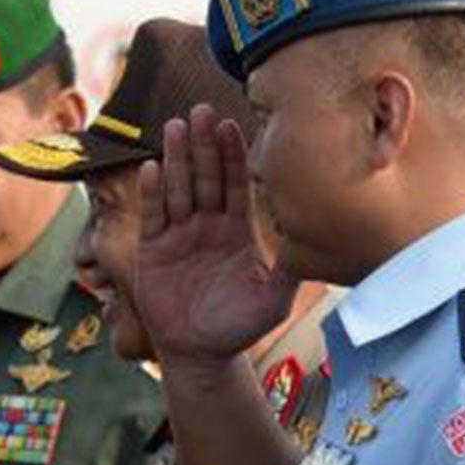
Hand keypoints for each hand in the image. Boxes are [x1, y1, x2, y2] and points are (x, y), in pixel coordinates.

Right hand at [134, 105, 297, 366]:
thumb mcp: (273, 300)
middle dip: (204, 144)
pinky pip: (154, 215)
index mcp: (237, 230)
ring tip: (176, 126)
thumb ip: (290, 271)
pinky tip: (152, 168)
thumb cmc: (240, 327)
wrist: (201, 354)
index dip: (233, 155)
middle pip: (205, 176)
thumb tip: (313, 244)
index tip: (232, 126)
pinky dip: (152, 193)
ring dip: (177, 158)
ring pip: (179, 188)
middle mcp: (208, 225)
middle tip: (203, 110)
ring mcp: (179, 235)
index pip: (236, 184)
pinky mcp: (153, 250)